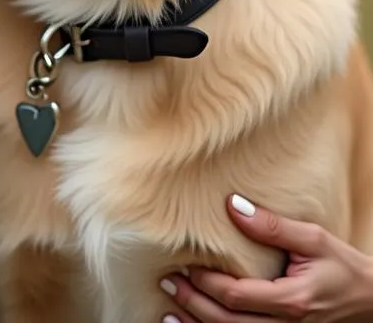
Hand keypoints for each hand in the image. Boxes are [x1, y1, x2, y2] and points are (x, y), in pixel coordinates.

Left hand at [159, 194, 372, 321]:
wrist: (371, 302)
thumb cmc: (342, 267)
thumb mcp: (314, 239)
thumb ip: (272, 226)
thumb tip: (232, 205)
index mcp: (292, 301)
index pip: (237, 296)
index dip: (206, 283)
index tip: (183, 264)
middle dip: (193, 303)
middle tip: (166, 281)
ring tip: (168, 311)